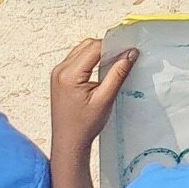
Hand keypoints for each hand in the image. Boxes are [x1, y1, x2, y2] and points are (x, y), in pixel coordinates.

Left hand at [49, 39, 137, 162]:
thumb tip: (130, 53)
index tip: (129, 51)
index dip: (114, 46)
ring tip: (112, 65)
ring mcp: (58, 73)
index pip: (95, 47)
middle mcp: (60, 71)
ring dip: (98, 52)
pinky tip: (101, 69)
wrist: (69, 142)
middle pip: (88, 45)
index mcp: (69, 75)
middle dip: (106, 48)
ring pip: (82, 49)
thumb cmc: (84, 125)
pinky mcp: (60, 77)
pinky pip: (77, 58)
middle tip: (123, 57)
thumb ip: (118, 73)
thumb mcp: (105, 99)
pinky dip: (90, 59)